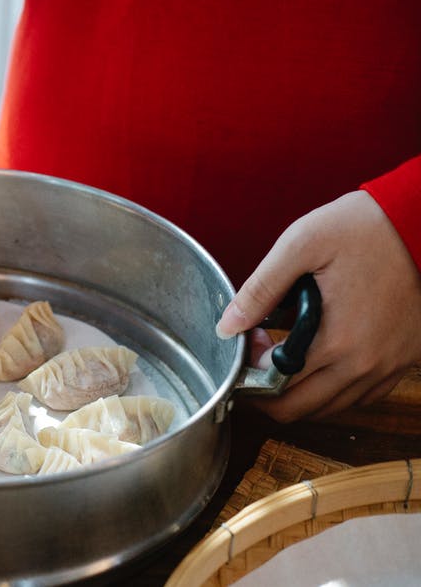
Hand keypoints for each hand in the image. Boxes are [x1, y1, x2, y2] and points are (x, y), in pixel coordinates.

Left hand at [215, 191, 420, 421]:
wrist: (419, 220)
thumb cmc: (363, 228)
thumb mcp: (300, 246)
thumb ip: (259, 290)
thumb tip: (226, 326)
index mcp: (337, 342)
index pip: (277, 389)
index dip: (250, 372)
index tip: (250, 339)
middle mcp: (366, 364)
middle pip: (301, 408)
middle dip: (267, 388)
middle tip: (260, 351)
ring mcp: (389, 365)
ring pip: (332, 406)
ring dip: (300, 390)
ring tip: (287, 350)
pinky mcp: (405, 358)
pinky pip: (363, 394)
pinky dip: (334, 388)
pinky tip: (321, 359)